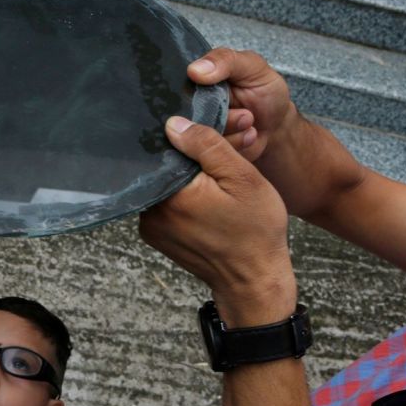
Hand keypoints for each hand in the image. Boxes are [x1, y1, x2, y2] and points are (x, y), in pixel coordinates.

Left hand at [140, 117, 295, 325]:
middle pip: (166, 165)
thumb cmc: (255, 232)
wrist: (254, 281)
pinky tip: (211, 196)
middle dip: (194, 154)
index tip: (217, 133)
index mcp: (168, 194)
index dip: (192, 136)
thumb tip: (173, 124)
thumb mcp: (242, 178)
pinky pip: (168, 203)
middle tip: (229, 149)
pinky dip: (186, 195)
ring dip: (191, 175)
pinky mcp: (156, 234)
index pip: (168, 148)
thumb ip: (207, 146)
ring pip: (167, 184)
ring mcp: (150, 225)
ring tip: (223, 178)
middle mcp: (149, 210)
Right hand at [188, 48, 293, 163]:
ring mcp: (198, 131)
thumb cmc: (264, 91)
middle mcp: (192, 107)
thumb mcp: (252, 66)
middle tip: (245, 113)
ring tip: (248, 121)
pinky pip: (210, 153)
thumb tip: (195, 69)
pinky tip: (247, 135)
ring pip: (200, 136)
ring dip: (232, 130)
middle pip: (187, 115)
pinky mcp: (206, 152)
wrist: (276, 126)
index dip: (195, 93)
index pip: (179, 87)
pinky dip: (235, 143)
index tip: (217, 96)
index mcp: (196, 82)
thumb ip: (226, 60)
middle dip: (222, 115)